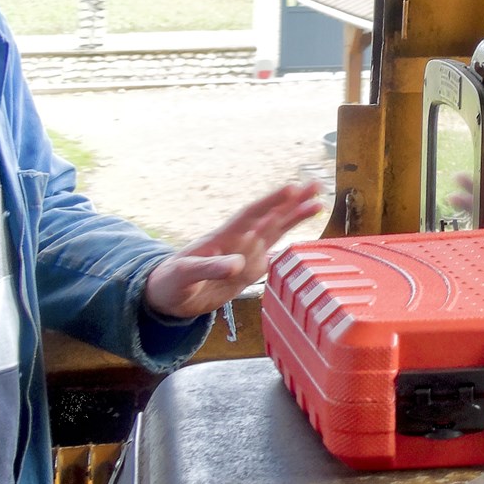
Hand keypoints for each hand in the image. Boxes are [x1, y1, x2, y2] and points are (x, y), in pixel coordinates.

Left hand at [145, 179, 327, 319]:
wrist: (166, 297)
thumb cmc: (170, 281)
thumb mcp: (185, 275)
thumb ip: (210, 268)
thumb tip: (239, 264)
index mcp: (223, 238)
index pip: (251, 215)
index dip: (271, 202)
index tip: (292, 189)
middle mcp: (237, 243)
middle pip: (270, 218)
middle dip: (293, 203)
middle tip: (316, 185)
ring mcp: (243, 256)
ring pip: (274, 234)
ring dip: (294, 219)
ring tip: (317, 204)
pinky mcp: (245, 272)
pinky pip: (269, 257)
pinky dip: (285, 248)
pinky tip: (298, 239)